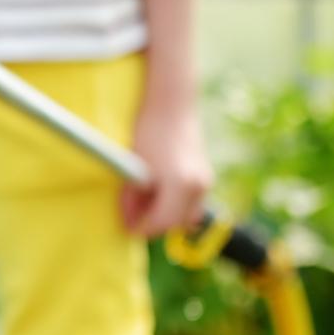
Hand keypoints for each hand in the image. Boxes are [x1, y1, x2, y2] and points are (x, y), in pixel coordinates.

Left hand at [120, 96, 212, 236]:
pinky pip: (192, 203)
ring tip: (144, 203)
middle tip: (132, 216)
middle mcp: (198, 186)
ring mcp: (205, 181)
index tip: (127, 229)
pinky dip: (176, 205)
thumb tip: (130, 220)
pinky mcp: (206, 175)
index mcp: (180, 185)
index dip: (142, 228)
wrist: (171, 105)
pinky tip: (157, 192)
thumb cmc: (148, 132)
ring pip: (187, 216)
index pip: (161, 223)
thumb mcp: (134, 168)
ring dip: (167, 216)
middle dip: (153, 224)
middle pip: (176, 223)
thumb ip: (131, 198)